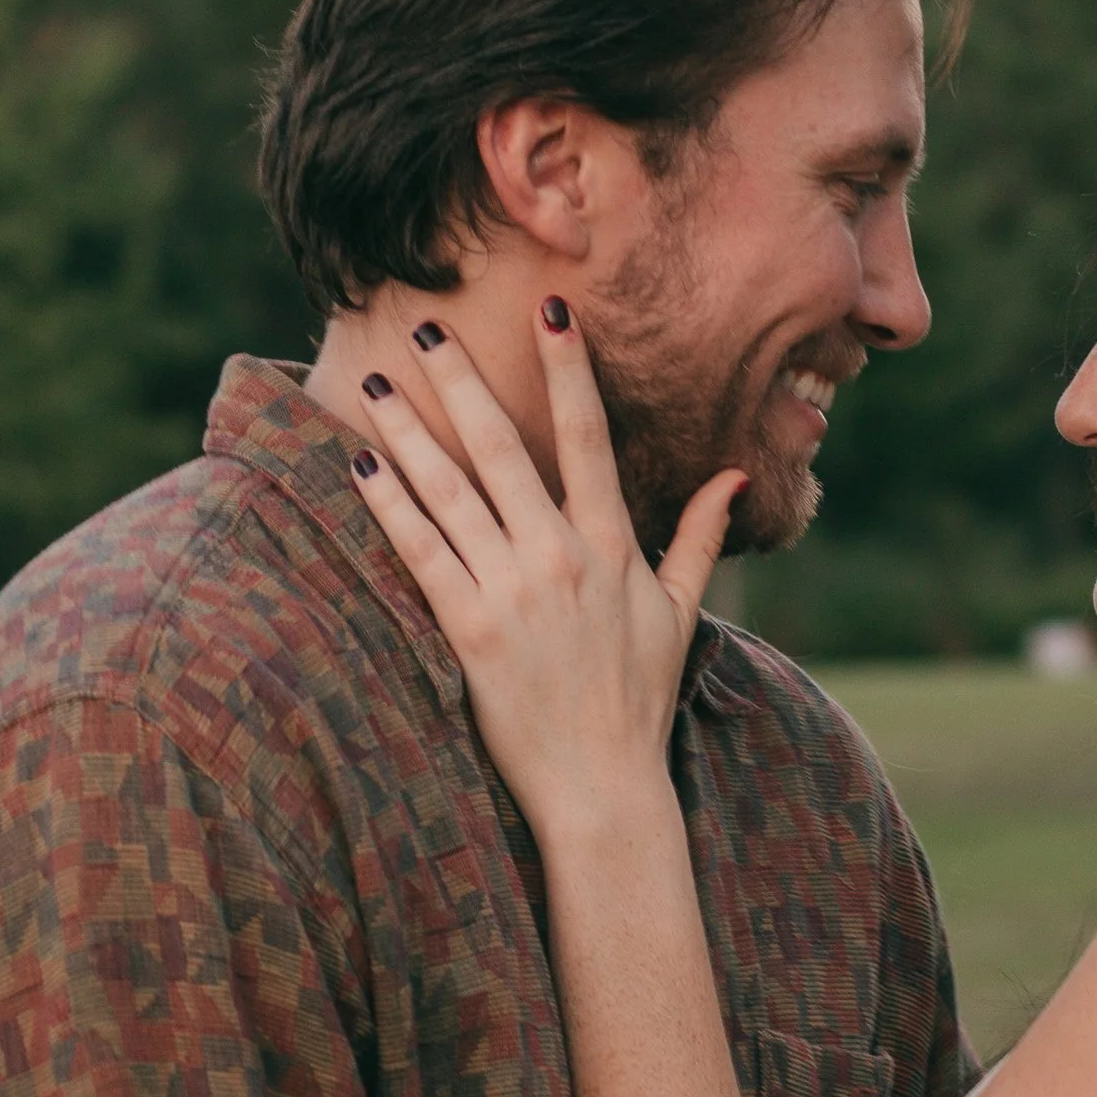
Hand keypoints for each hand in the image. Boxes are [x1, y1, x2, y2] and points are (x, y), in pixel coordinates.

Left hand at [347, 301, 744, 842]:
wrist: (603, 787)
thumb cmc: (638, 700)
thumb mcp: (680, 612)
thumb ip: (703, 536)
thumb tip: (735, 474)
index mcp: (614, 545)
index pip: (589, 436)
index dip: (570, 369)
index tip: (552, 310)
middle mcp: (562, 557)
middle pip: (504, 446)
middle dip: (463, 380)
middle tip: (431, 326)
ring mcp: (513, 591)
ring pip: (451, 490)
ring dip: (409, 429)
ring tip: (379, 380)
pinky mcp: (469, 630)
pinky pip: (420, 551)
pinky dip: (389, 504)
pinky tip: (361, 463)